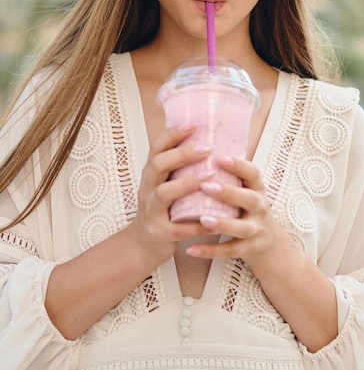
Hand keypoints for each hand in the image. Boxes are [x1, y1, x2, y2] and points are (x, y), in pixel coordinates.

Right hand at [126, 125, 213, 270]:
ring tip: (209, 176)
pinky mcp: (159, 232)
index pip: (157, 148)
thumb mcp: (165, 183)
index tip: (193, 124)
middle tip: (208, 148)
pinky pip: (178, 228)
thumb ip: (179, 167)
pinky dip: (196, 223)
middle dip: (182, 154)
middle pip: (158, 165)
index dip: (173, 134)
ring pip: (164, 193)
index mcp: (151, 174)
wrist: (143, 244)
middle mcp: (147, 189)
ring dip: (187, 184)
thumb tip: (209, 139)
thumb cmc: (162, 208)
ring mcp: (151, 211)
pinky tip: (213, 217)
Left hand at [184, 156, 288, 276]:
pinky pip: (229, 251)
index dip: (239, 165)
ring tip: (203, 219)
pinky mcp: (249, 250)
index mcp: (257, 189)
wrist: (270, 246)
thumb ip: (231, 175)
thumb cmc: (249, 210)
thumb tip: (200, 147)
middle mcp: (260, 208)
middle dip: (229, 193)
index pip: (253, 174)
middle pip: (250, 199)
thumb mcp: (247, 190)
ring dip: (223, 224)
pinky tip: (191, 249)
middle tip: (206, 185)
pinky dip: (210, 251)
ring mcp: (257, 230)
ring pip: (242, 228)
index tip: (220, 157)